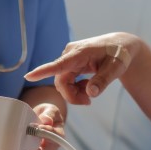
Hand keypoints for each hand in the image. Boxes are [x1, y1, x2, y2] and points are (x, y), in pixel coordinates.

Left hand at [0, 103, 64, 149]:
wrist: (42, 124)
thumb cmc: (47, 116)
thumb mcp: (51, 110)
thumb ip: (49, 114)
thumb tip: (46, 121)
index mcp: (57, 139)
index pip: (51, 140)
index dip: (39, 136)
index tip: (30, 128)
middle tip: (7, 145)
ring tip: (0, 148)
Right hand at [24, 33, 139, 104]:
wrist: (121, 47)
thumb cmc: (120, 54)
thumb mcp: (116, 68)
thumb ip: (103, 80)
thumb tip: (90, 93)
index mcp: (80, 53)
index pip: (59, 65)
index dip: (43, 71)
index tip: (29, 76)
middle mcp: (70, 55)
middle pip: (61, 81)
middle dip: (72, 95)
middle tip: (88, 102)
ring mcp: (69, 59)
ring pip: (63, 83)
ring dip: (74, 93)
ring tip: (91, 94)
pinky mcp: (71, 64)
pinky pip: (67, 81)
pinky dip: (76, 88)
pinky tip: (88, 86)